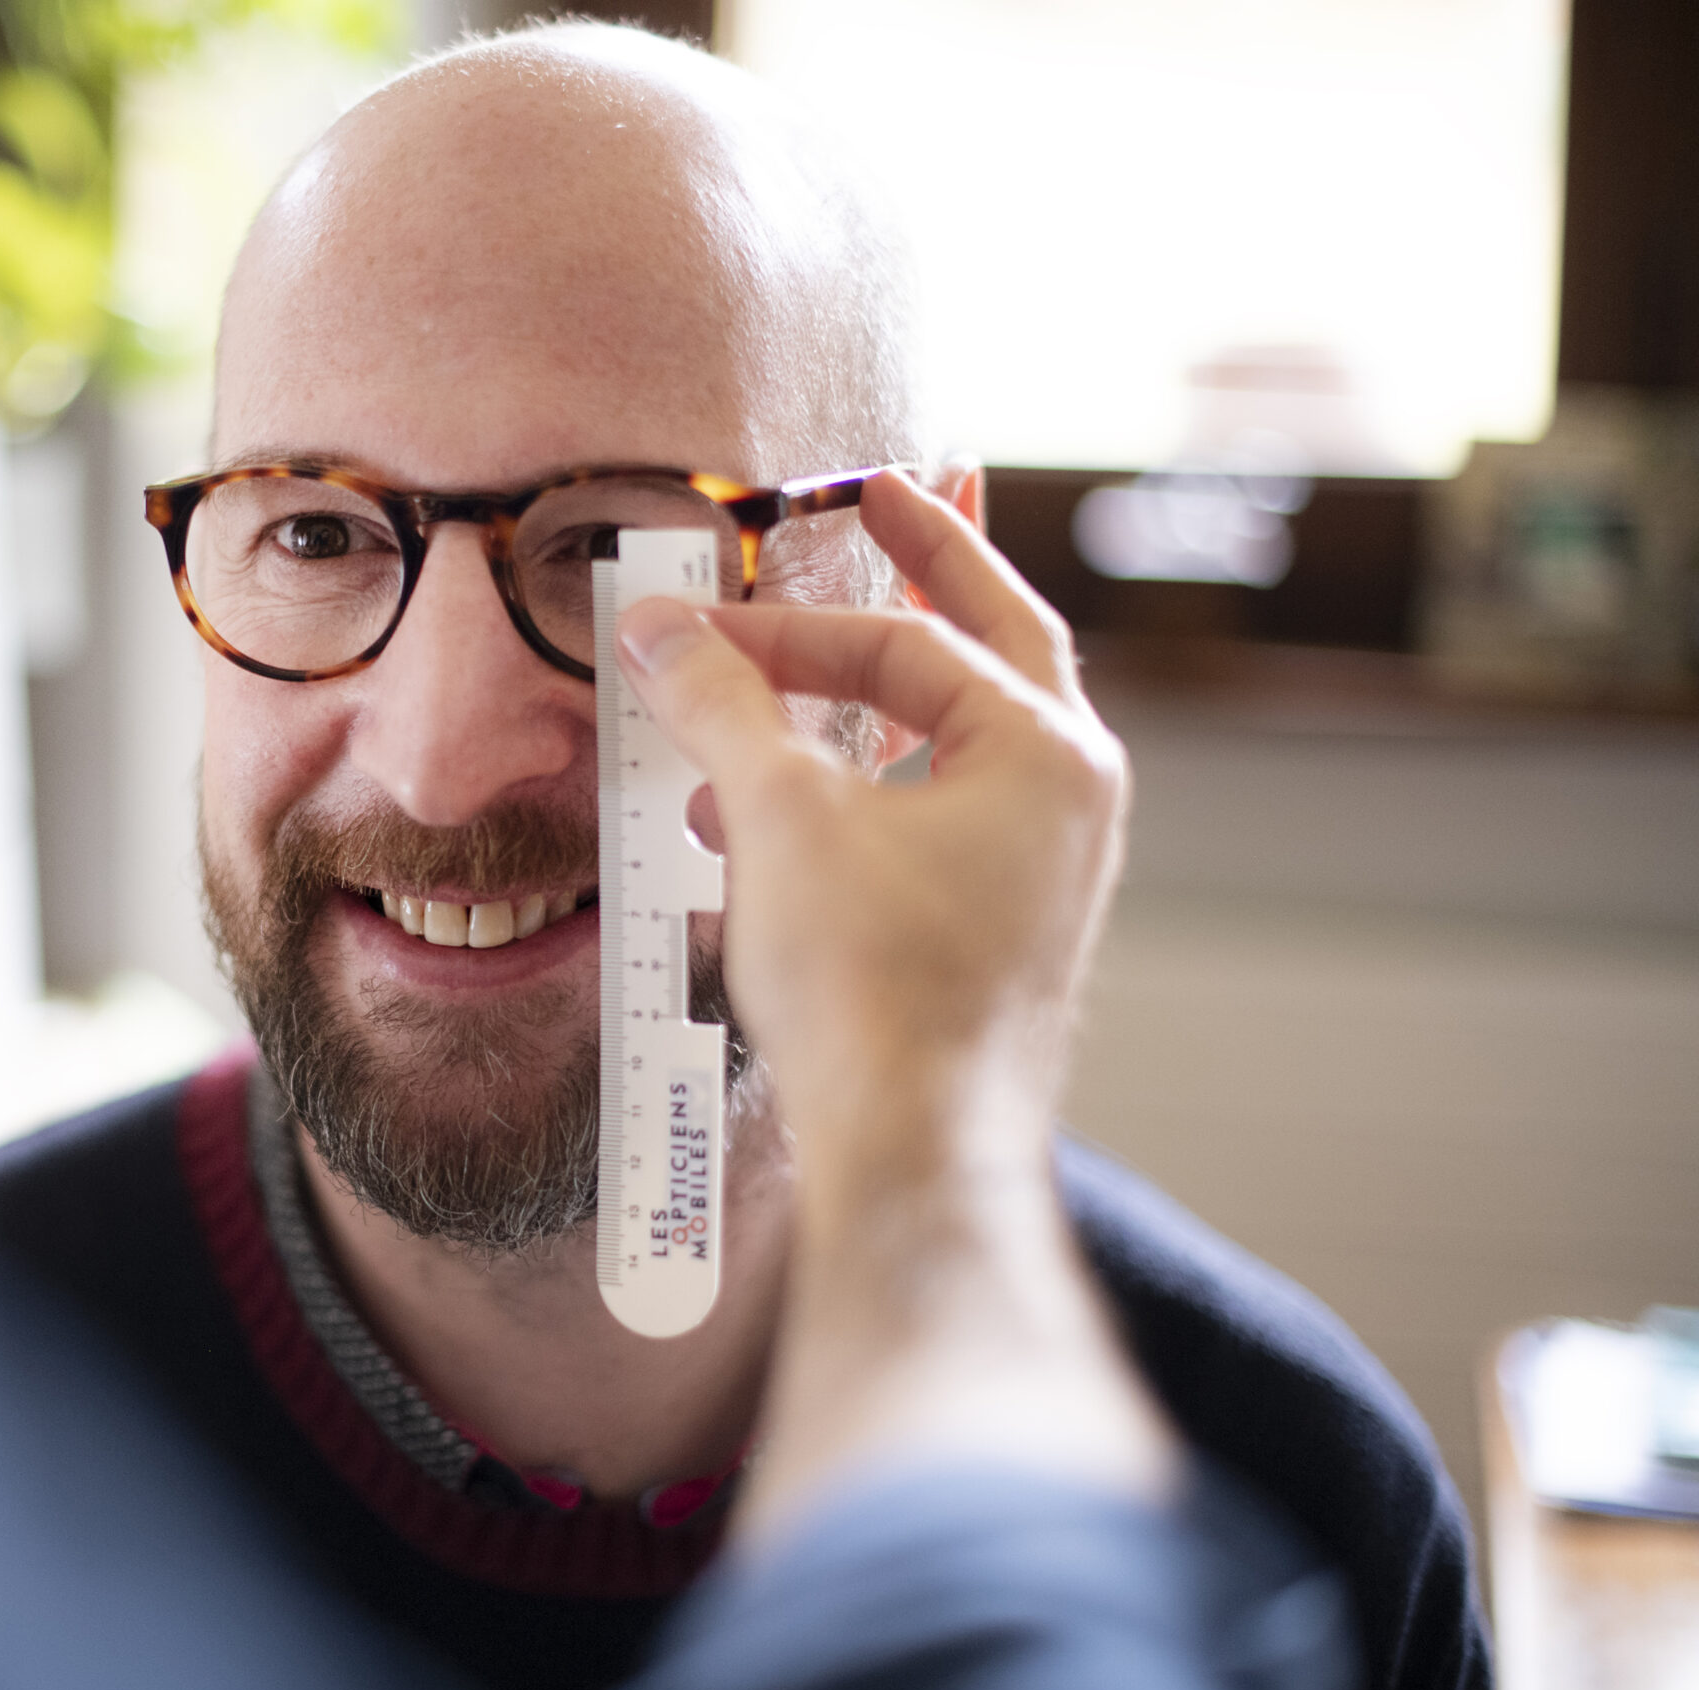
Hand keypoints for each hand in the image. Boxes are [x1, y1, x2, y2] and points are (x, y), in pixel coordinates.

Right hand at [615, 467, 1173, 1534]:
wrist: (912, 1155)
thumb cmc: (874, 988)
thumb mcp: (780, 818)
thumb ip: (721, 704)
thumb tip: (660, 629)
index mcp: (1046, 751)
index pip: (905, 642)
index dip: (783, 625)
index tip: (687, 626)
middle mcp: (1068, 799)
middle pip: (990, 646)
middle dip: (928, 572)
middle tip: (889, 495)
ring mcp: (1043, 869)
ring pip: (952, 743)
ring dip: (858, 708)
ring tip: (765, 694)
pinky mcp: (998, 931)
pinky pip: (929, 820)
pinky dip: (854, 795)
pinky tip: (762, 825)